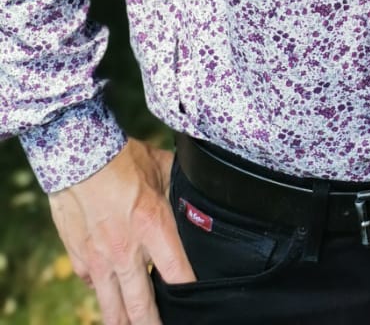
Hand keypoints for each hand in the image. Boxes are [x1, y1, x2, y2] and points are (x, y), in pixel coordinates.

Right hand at [48, 139, 194, 323]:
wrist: (76, 157)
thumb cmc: (122, 158)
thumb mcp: (160, 168)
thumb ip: (176, 189)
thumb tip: (194, 197)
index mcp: (152, 227)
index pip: (178, 274)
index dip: (189, 292)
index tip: (196, 303)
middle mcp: (126, 251)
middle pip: (142, 305)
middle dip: (152, 324)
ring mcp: (98, 260)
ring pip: (113, 308)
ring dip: (124, 323)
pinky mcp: (78, 258)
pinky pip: (92, 285)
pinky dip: (103, 292)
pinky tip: (110, 296)